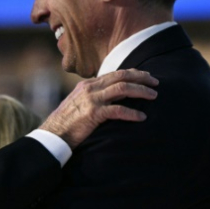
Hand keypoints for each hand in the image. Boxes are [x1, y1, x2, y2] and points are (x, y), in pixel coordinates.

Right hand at [40, 69, 157, 147]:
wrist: (53, 135)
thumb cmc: (67, 123)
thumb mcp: (80, 104)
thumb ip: (94, 98)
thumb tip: (111, 99)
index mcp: (88, 85)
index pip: (114, 73)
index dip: (133, 73)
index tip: (146, 76)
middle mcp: (90, 88)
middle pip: (121, 76)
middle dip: (141, 78)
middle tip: (156, 82)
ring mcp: (91, 100)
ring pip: (122, 89)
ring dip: (141, 91)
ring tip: (154, 96)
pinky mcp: (93, 114)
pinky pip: (118, 110)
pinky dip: (132, 113)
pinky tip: (142, 117)